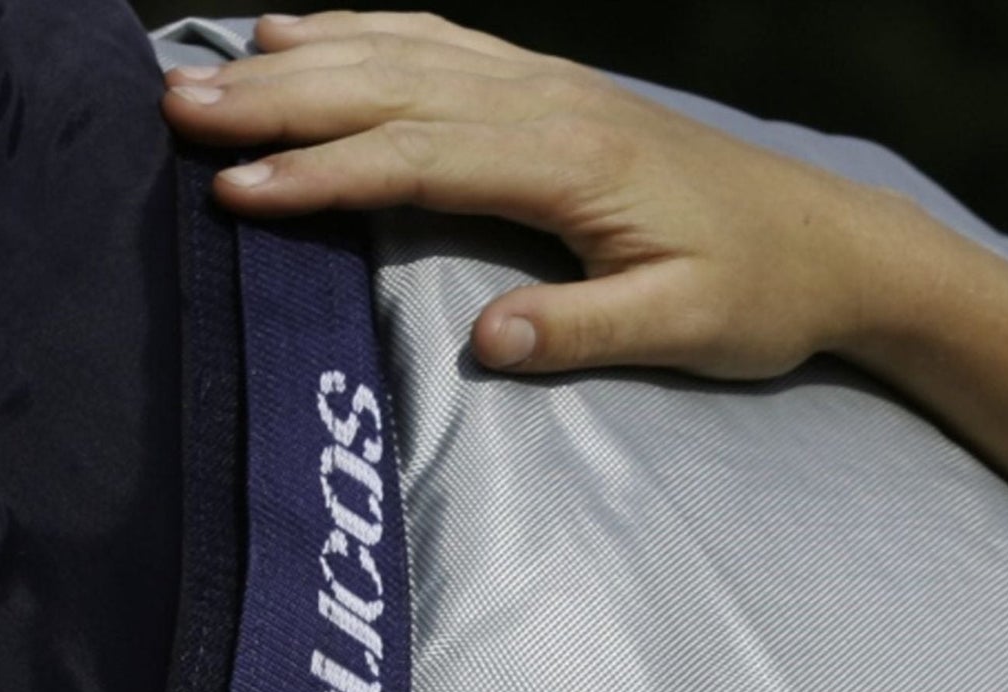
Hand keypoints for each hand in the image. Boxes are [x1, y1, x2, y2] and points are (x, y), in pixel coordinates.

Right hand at [160, 10, 886, 379]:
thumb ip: (584, 333)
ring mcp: (548, 86)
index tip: (235, 189)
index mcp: (570, 163)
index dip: (322, 172)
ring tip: (213, 63)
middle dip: (278, 97)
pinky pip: (441, 40)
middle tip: (177, 105)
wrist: (829, 240)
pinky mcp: (551, 89)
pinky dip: (366, 25)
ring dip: (303, 55)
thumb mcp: (684, 330)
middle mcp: (549, 105)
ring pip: (404, 52)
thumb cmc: (755, 293)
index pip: (418, 158)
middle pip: (390, 86)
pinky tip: (309, 22)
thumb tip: (484, 342)